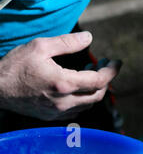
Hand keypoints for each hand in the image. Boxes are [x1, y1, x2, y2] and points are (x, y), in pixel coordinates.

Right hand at [0, 32, 120, 120]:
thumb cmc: (15, 66)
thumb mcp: (40, 46)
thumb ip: (67, 42)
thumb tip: (89, 38)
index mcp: (63, 83)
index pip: (100, 81)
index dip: (112, 71)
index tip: (117, 61)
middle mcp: (63, 101)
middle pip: (98, 94)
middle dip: (105, 78)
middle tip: (102, 63)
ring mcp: (57, 111)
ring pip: (88, 103)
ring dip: (94, 88)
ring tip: (88, 70)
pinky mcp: (50, 115)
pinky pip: (76, 109)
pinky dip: (83, 96)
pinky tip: (76, 84)